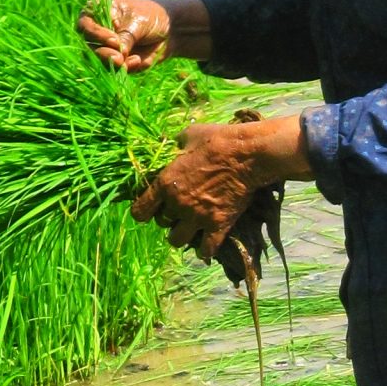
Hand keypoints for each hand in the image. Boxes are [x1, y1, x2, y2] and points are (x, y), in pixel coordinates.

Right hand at [76, 0, 210, 72]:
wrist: (171, 29)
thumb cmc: (152, 16)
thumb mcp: (138, 23)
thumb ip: (125, 38)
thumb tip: (116, 56)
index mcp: (99, 13)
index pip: (85, 25)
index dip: (96, 34)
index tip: (113, 39)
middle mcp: (98, 31)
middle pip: (89, 46)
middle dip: (103, 53)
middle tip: (119, 58)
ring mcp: (106, 48)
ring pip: (99, 60)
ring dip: (112, 63)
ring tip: (127, 62)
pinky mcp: (116, 61)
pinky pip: (114, 69)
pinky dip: (125, 67)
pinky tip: (138, 61)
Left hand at [132, 115, 310, 256]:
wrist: (247, 154)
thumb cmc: (216, 141)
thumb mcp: (189, 135)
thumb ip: (176, 146)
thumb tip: (173, 147)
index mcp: (165, 183)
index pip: (139, 211)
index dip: (143, 211)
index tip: (150, 209)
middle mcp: (177, 204)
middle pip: (162, 223)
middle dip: (169, 217)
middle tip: (180, 210)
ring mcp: (197, 217)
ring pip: (176, 241)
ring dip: (181, 235)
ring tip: (189, 229)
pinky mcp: (218, 226)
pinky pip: (206, 250)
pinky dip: (205, 250)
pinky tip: (206, 245)